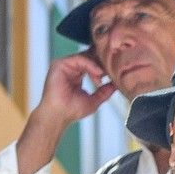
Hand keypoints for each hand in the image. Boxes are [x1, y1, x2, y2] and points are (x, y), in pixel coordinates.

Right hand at [14, 50, 115, 173]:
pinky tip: (98, 73)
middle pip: (89, 57)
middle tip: (113, 69)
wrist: (58, 116)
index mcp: (76, 75)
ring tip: (102, 76)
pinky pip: (79, 59)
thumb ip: (104, 91)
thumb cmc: (71, 111)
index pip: (92, 63)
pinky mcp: (59, 64)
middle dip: (102, 62)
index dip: (103, 66)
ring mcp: (64, 66)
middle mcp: (69, 68)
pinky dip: (91, 65)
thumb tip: (116, 85)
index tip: (115, 71)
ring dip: (97, 66)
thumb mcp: (94, 100)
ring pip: (86, 57)